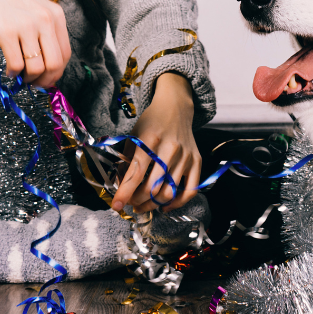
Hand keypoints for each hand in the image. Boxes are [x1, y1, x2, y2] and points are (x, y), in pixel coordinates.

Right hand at [0, 0, 70, 87]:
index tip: (48, 79)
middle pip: (54, 64)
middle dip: (45, 80)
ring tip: (21, 75)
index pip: (66, 54)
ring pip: (36, 68)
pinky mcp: (6, 31)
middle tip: (34, 83)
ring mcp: (26, 26)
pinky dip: (13, 73)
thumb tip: (49, 67)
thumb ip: (47, 33)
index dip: (58, 72)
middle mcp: (45, 20)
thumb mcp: (38, 9)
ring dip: (28, 78)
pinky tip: (10, 70)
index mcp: (56, 15)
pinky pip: (16, 64)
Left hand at [112, 72, 200, 213]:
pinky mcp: (196, 161)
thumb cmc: (151, 122)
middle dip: (138, 200)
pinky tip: (164, 206)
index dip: (125, 192)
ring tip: (143, 205)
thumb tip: (121, 187)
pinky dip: (177, 203)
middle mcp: (170, 149)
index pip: (137, 172)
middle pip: (153, 186)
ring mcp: (185, 156)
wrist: (175, 108)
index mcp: (150, 139)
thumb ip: (127, 161)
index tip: (116, 205)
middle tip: (130, 203)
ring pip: (169, 192)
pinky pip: (190, 190)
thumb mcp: (133, 136)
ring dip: (153, 204)